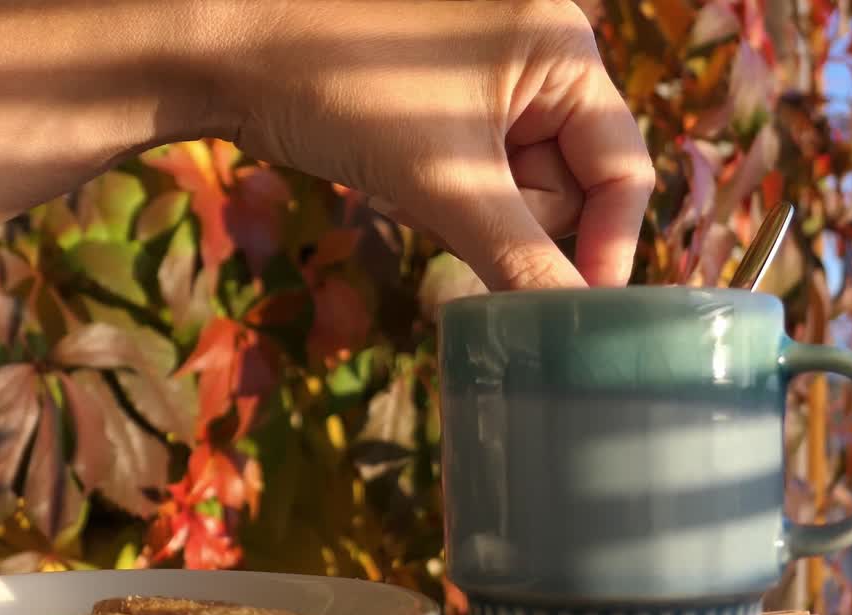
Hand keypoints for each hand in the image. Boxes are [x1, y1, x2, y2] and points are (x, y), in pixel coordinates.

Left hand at [192, 0, 654, 289]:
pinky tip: (396, 177)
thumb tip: (579, 330)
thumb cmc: (342, 90)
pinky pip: (476, 178)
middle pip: (571, 184)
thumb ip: (520, 259)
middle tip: (453, 212)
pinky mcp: (447, 105)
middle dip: (516, 220)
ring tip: (411, 186)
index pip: (623, 169)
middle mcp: (540, 55)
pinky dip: (445, 197)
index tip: (580, 313)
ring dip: (472, 213)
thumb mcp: (444, 181)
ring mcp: (491, 79)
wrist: (227, 48)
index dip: (605, 248)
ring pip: (518, 190)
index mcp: (565, 49)